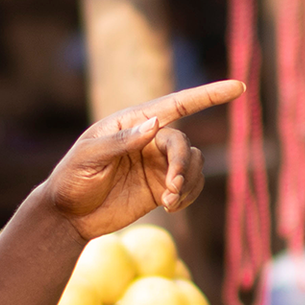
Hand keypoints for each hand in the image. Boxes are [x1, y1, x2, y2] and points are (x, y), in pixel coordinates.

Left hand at [47, 80, 245, 241]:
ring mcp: (157, 163)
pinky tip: (171, 206)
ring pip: (193, 164)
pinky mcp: (161, 187)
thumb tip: (156, 123)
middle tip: (171, 189)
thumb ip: (121, 141)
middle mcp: (149, 138)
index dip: (208, 95)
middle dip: (182, 165)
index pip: (177, 104)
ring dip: (188, 183)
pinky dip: (189, 195)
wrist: (67, 216)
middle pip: (183, 144)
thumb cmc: (71, 179)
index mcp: (132, 122)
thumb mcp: (88, 158)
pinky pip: (191, 185)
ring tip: (169, 202)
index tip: (237, 88)